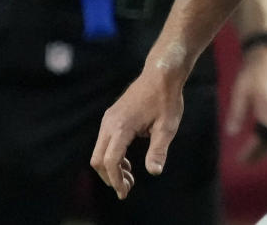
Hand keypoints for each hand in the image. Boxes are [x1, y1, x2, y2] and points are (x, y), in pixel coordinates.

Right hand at [91, 69, 185, 198]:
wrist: (161, 74)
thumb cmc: (167, 99)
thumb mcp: (168, 126)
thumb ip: (158, 150)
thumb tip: (154, 171)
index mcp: (122, 126)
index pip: (110, 161)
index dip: (115, 180)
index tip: (124, 192)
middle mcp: (109, 123)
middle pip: (98, 159)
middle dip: (110, 177)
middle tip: (127, 188)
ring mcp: (108, 119)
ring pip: (99, 151)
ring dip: (111, 167)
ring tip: (130, 177)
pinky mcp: (111, 117)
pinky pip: (104, 142)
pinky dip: (112, 156)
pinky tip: (127, 162)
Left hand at [226, 46, 266, 162]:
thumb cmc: (251, 75)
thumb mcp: (239, 94)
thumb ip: (236, 114)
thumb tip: (231, 133)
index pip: (262, 138)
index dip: (251, 151)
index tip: (240, 160)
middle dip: (260, 154)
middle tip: (245, 162)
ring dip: (265, 147)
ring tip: (251, 155)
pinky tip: (259, 140)